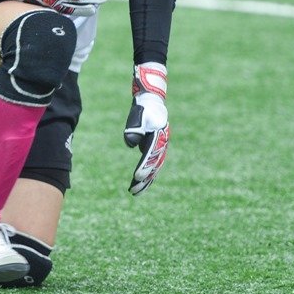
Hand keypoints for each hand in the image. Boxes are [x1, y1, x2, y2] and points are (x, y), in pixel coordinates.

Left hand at [124, 63, 168, 193]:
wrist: (152, 101)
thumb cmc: (143, 108)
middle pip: (154, 165)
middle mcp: (162, 144)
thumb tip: (131, 143)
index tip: (136, 177)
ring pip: (154, 168)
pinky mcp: (156, 149)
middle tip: (134, 190)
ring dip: (145, 181)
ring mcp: (161, 147)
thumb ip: (134, 128)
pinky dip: (147, 175)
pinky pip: (153, 165)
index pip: (151, 155)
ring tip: (135, 192)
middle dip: (144, 179)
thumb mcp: (138, 116)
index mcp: (159, 135)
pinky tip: (139, 184)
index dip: (144, 167)